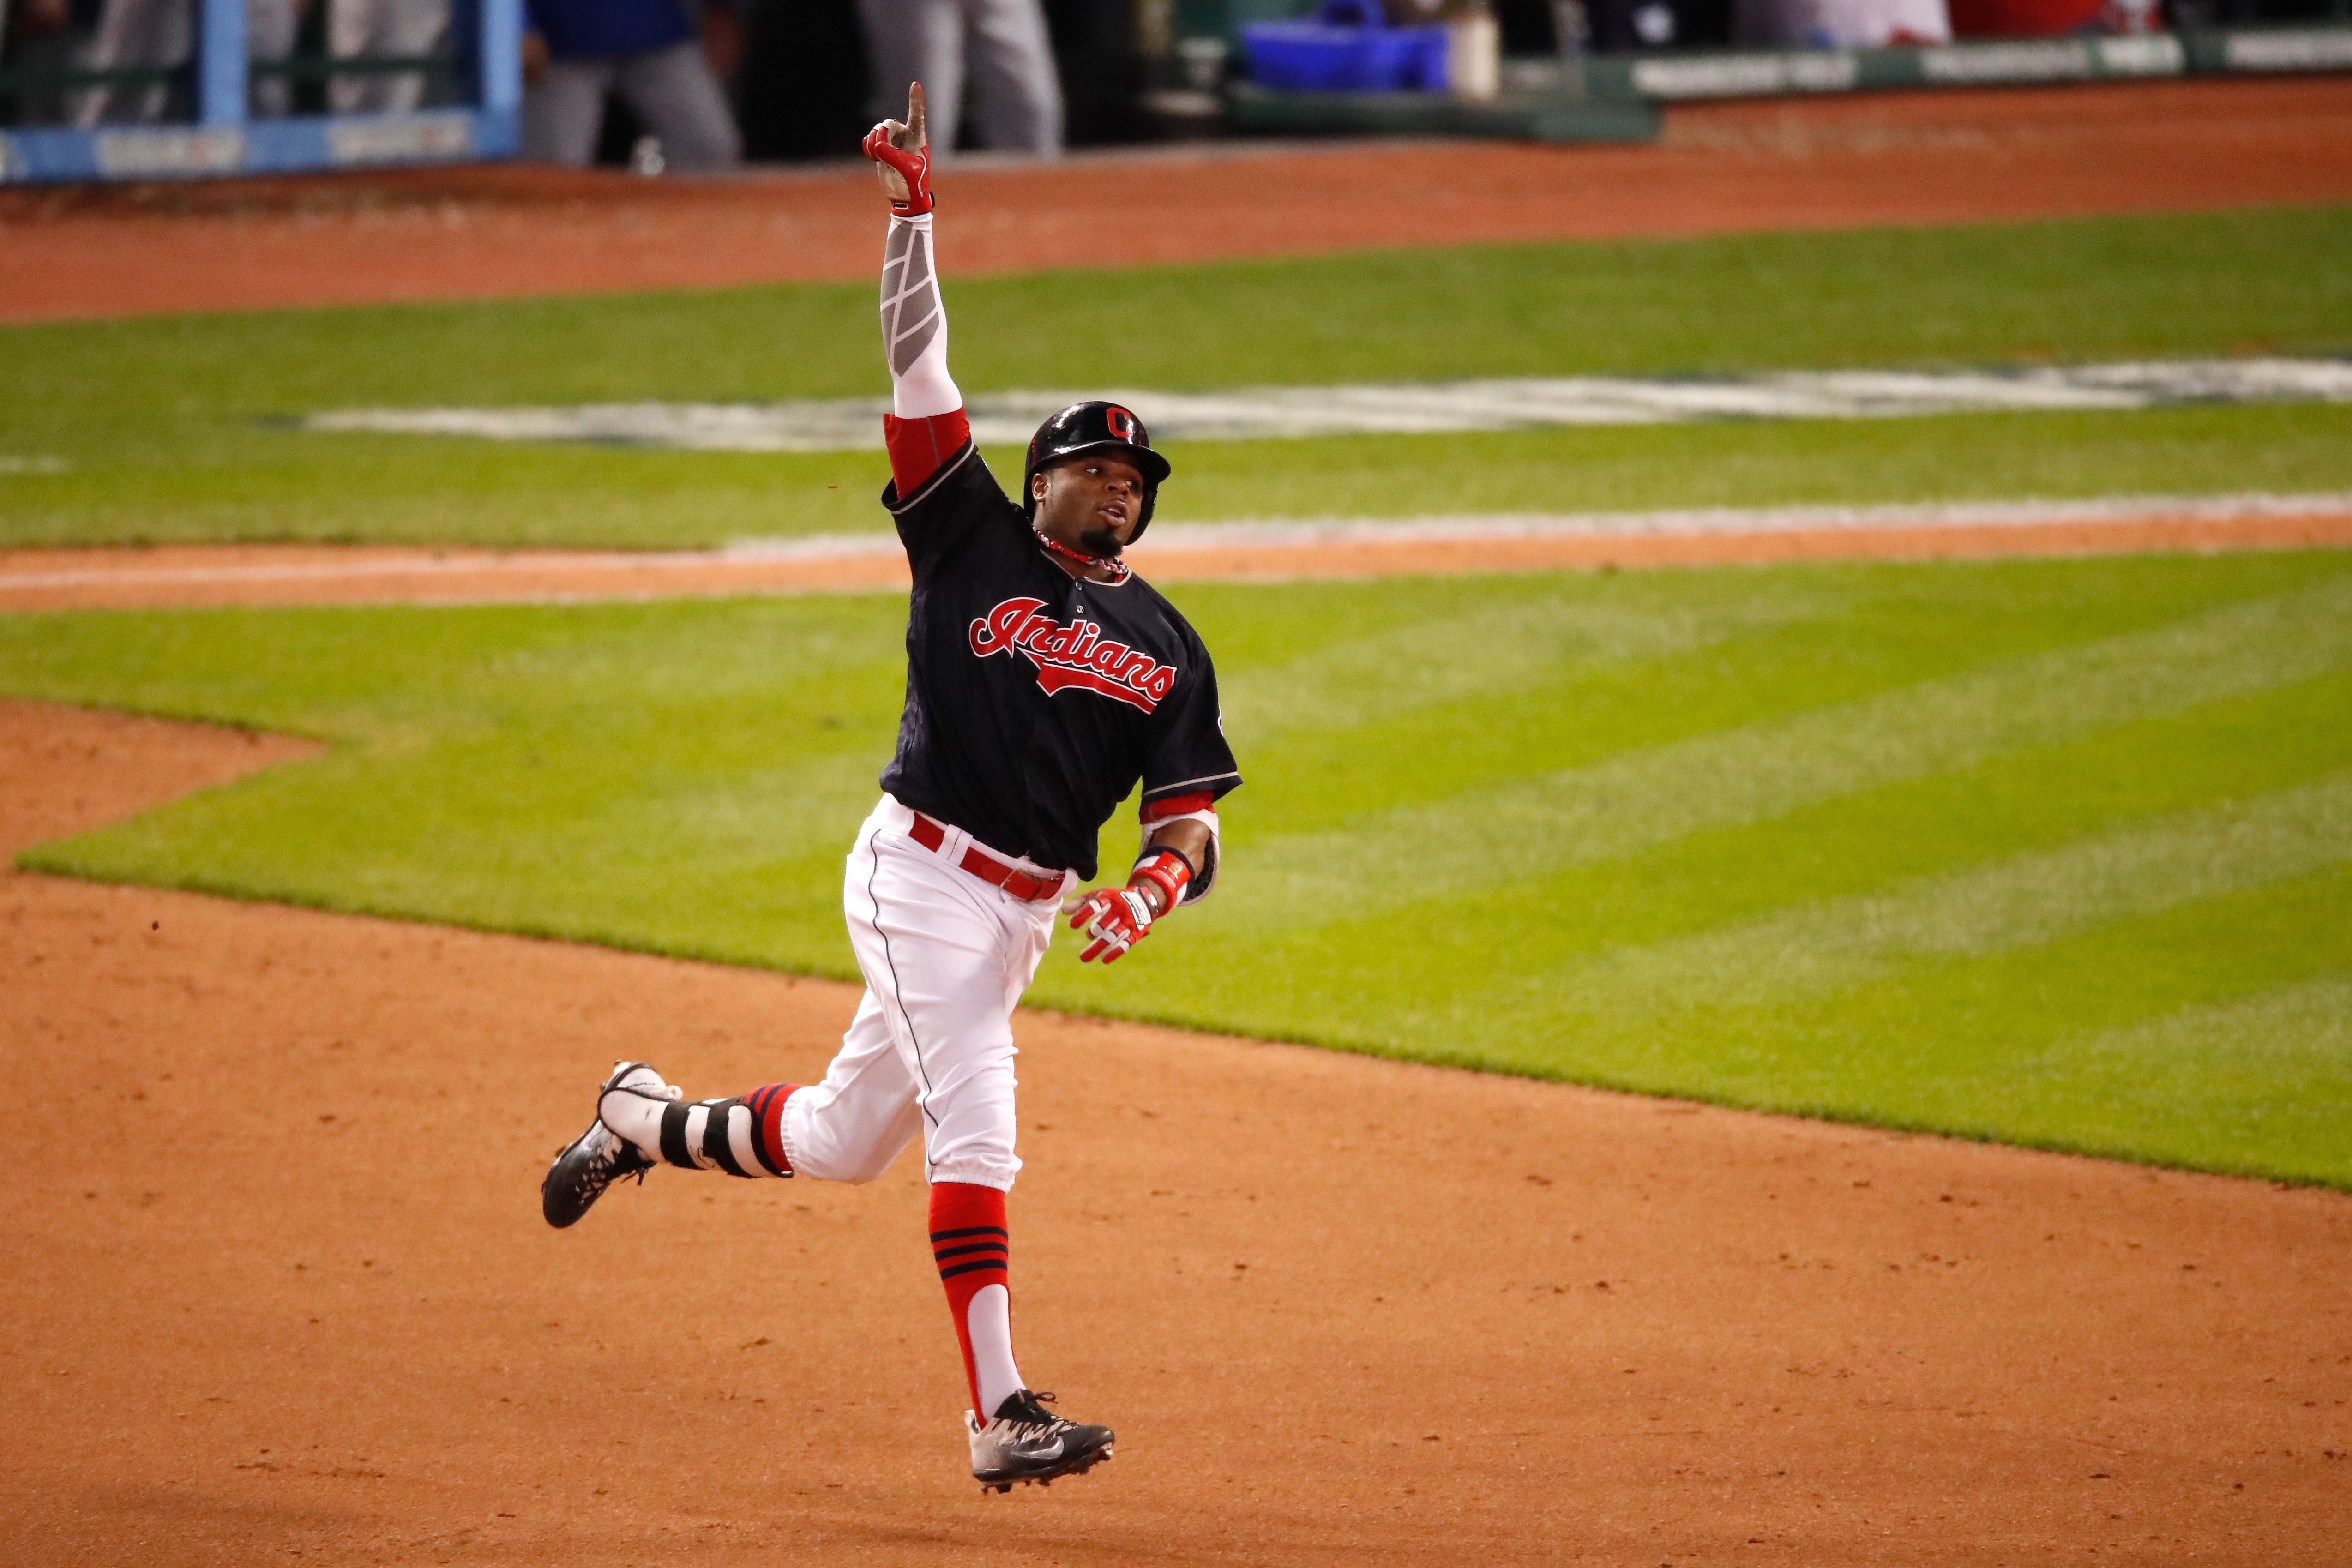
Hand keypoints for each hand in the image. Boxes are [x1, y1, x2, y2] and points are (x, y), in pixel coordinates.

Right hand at [862, 83, 933, 216]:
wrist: (905, 198)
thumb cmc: (913, 184)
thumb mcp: (906, 169)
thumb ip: (892, 154)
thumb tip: (877, 144)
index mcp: (917, 138)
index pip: (917, 115)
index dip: (916, 100)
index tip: (915, 84)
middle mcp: (905, 137)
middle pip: (889, 123)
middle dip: (882, 136)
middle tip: (882, 152)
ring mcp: (892, 142)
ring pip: (877, 130)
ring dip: (874, 142)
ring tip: (878, 158)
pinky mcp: (881, 149)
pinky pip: (869, 139)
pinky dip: (867, 147)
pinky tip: (873, 158)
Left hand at [1064, 885, 1153, 963]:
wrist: (1144, 900)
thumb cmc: (1114, 898)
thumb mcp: (1099, 895)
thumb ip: (1081, 902)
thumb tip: (1064, 912)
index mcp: (1109, 898)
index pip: (1095, 906)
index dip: (1083, 915)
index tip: (1072, 926)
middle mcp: (1120, 909)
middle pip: (1104, 924)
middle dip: (1092, 935)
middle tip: (1078, 945)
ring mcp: (1129, 922)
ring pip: (1112, 936)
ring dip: (1098, 948)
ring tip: (1084, 958)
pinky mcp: (1135, 933)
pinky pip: (1125, 943)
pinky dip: (1115, 952)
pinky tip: (1104, 959)